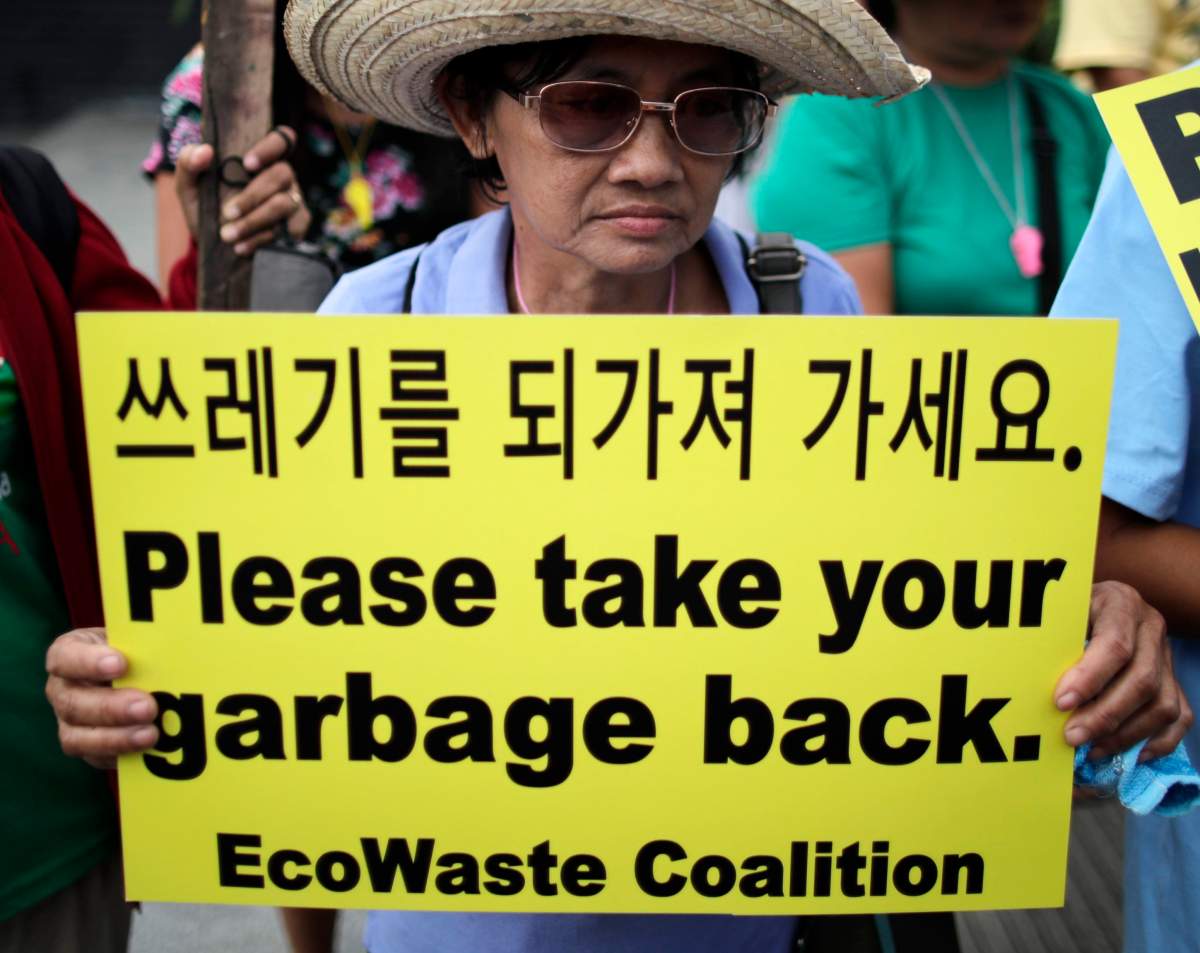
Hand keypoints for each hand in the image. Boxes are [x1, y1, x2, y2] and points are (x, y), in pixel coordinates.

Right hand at [45, 627, 158, 769]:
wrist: (135, 671)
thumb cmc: (134, 648)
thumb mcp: (135, 638)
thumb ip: (144, 644)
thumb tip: (173, 649)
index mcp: (68, 654)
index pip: (64, 657)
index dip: (88, 662)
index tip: (120, 664)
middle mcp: (62, 689)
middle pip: (73, 703)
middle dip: (111, 708)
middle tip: (148, 707)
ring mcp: (69, 721)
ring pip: (77, 737)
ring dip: (116, 738)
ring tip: (151, 735)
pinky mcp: (86, 746)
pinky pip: (96, 757)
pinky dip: (121, 755)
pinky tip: (147, 751)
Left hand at [175, 126, 311, 256]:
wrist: (212, 244)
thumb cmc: (204, 207)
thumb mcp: (189, 185)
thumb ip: (188, 163)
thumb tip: (205, 151)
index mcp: (261, 158)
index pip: (281, 139)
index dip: (270, 147)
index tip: (247, 164)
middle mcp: (282, 175)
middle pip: (281, 174)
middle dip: (253, 196)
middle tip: (227, 212)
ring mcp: (292, 199)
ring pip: (284, 204)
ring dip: (254, 221)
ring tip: (228, 236)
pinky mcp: (296, 225)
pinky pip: (289, 229)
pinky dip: (263, 239)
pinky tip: (243, 247)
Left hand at [1054, 581, 1193, 761]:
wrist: (1093, 603)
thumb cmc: (1069, 612)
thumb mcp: (1060, 614)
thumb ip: (1055, 642)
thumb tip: (1045, 688)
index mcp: (1121, 603)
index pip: (1114, 645)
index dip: (1089, 678)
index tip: (1061, 702)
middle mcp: (1151, 626)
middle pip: (1141, 681)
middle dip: (1104, 715)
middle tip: (1072, 736)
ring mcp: (1166, 654)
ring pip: (1162, 704)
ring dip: (1126, 734)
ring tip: (1092, 748)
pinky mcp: (1174, 678)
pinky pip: (1179, 716)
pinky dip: (1158, 740)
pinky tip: (1130, 754)